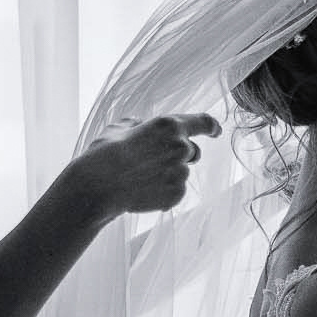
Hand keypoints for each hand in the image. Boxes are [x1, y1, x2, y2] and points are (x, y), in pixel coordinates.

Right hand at [74, 113, 220, 215]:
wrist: (99, 187)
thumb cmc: (105, 154)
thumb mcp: (119, 128)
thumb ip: (138, 125)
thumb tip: (141, 125)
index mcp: (169, 125)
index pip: (203, 122)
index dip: (212, 126)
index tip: (216, 131)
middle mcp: (181, 147)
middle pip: (194, 151)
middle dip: (181, 156)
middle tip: (158, 163)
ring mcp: (181, 172)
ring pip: (182, 173)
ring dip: (168, 175)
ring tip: (141, 179)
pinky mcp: (177, 194)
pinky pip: (176, 191)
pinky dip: (164, 192)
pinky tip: (143, 192)